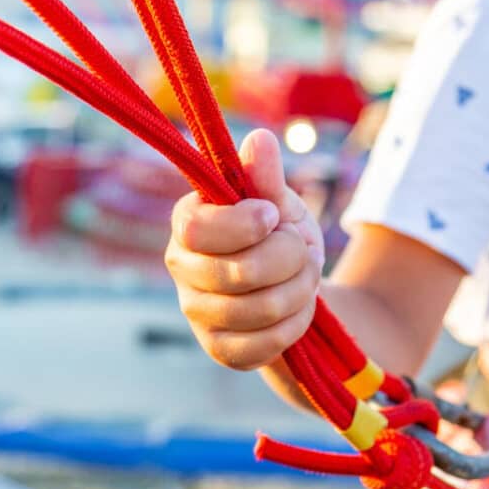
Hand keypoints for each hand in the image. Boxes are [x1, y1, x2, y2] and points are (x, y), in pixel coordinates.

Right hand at [165, 129, 324, 370]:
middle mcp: (182, 268)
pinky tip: (297, 310)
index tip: (273, 216)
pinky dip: (294, 325)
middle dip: (290, 259)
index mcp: (189, 223)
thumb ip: (267, 179)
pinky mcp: (219, 348)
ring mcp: (196, 312)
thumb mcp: (281, 204)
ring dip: (299, 291)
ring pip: (258, 310)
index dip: (244, 224)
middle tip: (305, 251)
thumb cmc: (281, 237)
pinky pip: (264, 344)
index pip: (197, 228)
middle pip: (238, 273)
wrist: (297, 289)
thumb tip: (259, 140)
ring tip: (306, 278)